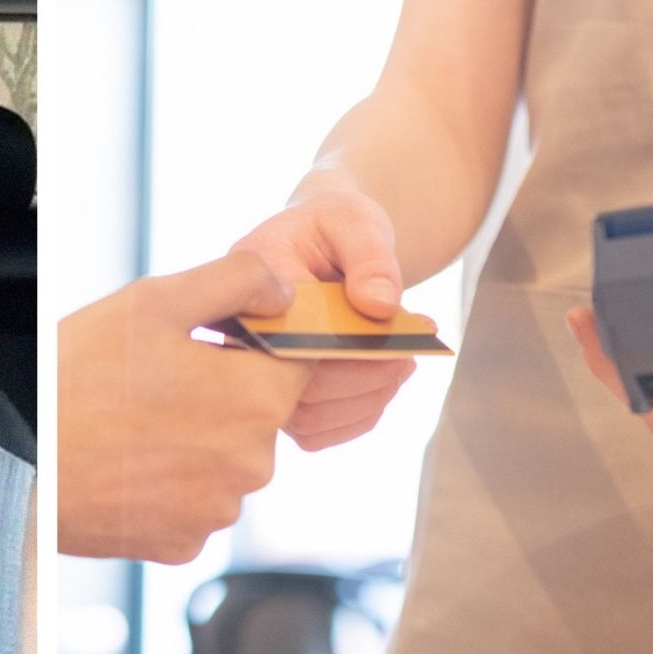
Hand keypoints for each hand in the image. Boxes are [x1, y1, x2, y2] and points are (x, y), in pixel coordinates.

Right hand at [56, 253, 313, 562]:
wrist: (20, 465)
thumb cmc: (78, 378)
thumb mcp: (156, 302)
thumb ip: (238, 282)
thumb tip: (284, 292)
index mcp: (258, 399)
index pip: (295, 360)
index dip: (255, 344)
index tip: (213, 343)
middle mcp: (254, 463)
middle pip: (261, 412)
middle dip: (223, 392)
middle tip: (157, 380)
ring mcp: (219, 510)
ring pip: (226, 458)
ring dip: (197, 439)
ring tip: (135, 422)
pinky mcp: (185, 544)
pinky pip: (195, 501)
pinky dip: (171, 483)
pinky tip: (130, 463)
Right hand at [233, 188, 417, 450]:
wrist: (327, 243)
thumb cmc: (337, 228)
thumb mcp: (356, 221)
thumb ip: (370, 255)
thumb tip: (378, 305)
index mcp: (249, 288)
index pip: (285, 338)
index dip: (344, 348)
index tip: (398, 327)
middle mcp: (241, 337)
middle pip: (296, 388)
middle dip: (366, 375)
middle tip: (411, 353)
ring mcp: (255, 375)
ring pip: (307, 419)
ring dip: (368, 399)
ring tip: (404, 363)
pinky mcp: (278, 399)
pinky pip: (316, 432)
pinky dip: (360, 415)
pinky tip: (384, 384)